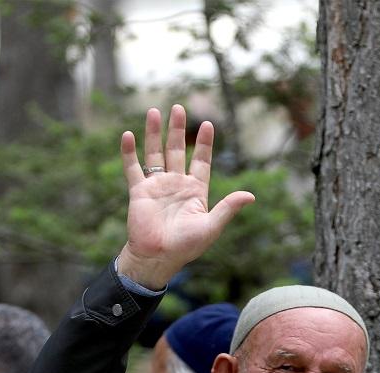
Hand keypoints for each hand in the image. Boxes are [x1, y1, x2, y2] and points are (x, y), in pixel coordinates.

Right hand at [114, 105, 255, 290]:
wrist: (159, 257)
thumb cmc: (186, 246)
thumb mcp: (211, 226)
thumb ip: (228, 208)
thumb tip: (251, 196)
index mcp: (195, 191)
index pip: (201, 161)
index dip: (204, 143)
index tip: (208, 124)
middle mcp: (176, 184)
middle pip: (177, 150)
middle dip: (177, 129)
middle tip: (178, 107)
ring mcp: (157, 186)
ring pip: (155, 153)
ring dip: (154, 133)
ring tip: (154, 110)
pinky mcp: (139, 192)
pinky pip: (133, 168)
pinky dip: (129, 153)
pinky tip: (128, 135)